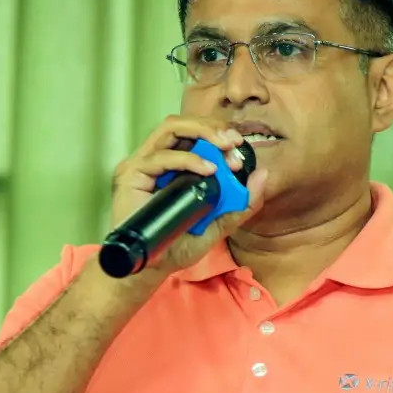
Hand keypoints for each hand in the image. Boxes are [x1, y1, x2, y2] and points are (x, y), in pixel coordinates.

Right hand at [108, 116, 270, 273]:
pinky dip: (187, 160)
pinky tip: (208, 171)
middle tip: (234, 141)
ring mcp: (142, 164)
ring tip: (224, 148)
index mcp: (174, 166)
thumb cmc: (176, 246)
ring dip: (202, 132)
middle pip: (183, 124)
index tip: (240, 148)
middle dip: (213, 127)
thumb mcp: (217, 226)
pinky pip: (160, 157)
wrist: (148, 269)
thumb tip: (262, 175)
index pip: (196, 134)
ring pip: (170, 128)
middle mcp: (157, 160)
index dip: (219, 134)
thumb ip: (240, 205)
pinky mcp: (130, 174)